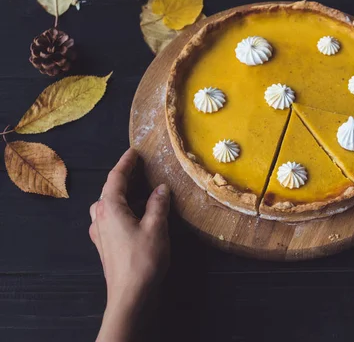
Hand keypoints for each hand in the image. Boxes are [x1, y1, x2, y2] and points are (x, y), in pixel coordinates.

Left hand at [89, 148, 169, 341]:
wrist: (129, 296)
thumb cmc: (142, 260)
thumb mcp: (156, 227)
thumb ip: (158, 204)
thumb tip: (161, 188)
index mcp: (109, 208)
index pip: (115, 178)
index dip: (125, 163)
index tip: (133, 151)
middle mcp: (100, 217)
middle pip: (110, 191)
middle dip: (125, 179)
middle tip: (141, 170)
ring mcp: (100, 233)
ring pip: (109, 206)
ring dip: (125, 197)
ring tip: (144, 194)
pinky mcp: (105, 246)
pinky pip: (111, 220)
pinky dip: (124, 212)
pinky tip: (138, 217)